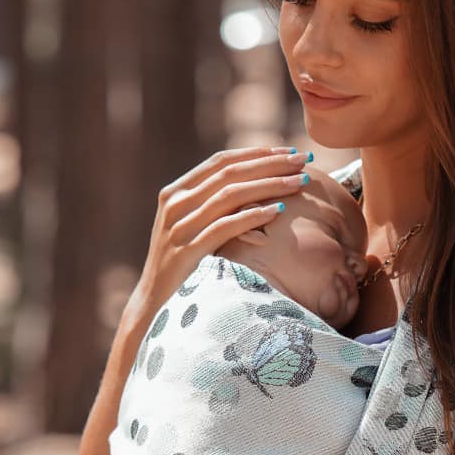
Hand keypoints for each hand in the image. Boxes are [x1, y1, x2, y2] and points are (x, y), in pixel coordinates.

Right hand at [128, 145, 309, 321]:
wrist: (153, 304)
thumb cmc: (182, 267)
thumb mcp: (192, 228)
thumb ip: (212, 207)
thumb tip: (253, 187)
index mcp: (176, 192)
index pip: (220, 161)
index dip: (256, 153)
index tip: (287, 151)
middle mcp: (175, 204)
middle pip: (229, 173)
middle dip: (270, 164)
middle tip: (302, 160)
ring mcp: (179, 227)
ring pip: (230, 195)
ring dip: (269, 185)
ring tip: (299, 182)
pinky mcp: (187, 251)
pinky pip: (225, 226)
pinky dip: (253, 216)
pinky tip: (277, 210)